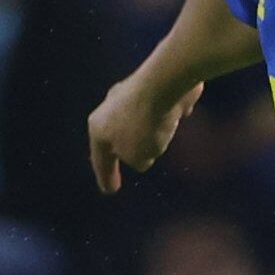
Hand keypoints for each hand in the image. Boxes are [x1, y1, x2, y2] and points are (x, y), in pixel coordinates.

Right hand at [85, 67, 204, 192]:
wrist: (165, 83)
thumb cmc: (145, 125)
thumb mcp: (138, 157)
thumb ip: (137, 160)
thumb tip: (145, 152)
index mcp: (98, 128)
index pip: (100, 159)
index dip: (106, 177)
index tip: (110, 191)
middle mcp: (110, 108)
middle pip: (115, 135)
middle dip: (122, 150)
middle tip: (127, 162)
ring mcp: (131, 93)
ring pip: (136, 120)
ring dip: (145, 133)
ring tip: (159, 144)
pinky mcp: (156, 85)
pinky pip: (159, 109)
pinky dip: (164, 117)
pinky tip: (176, 121)